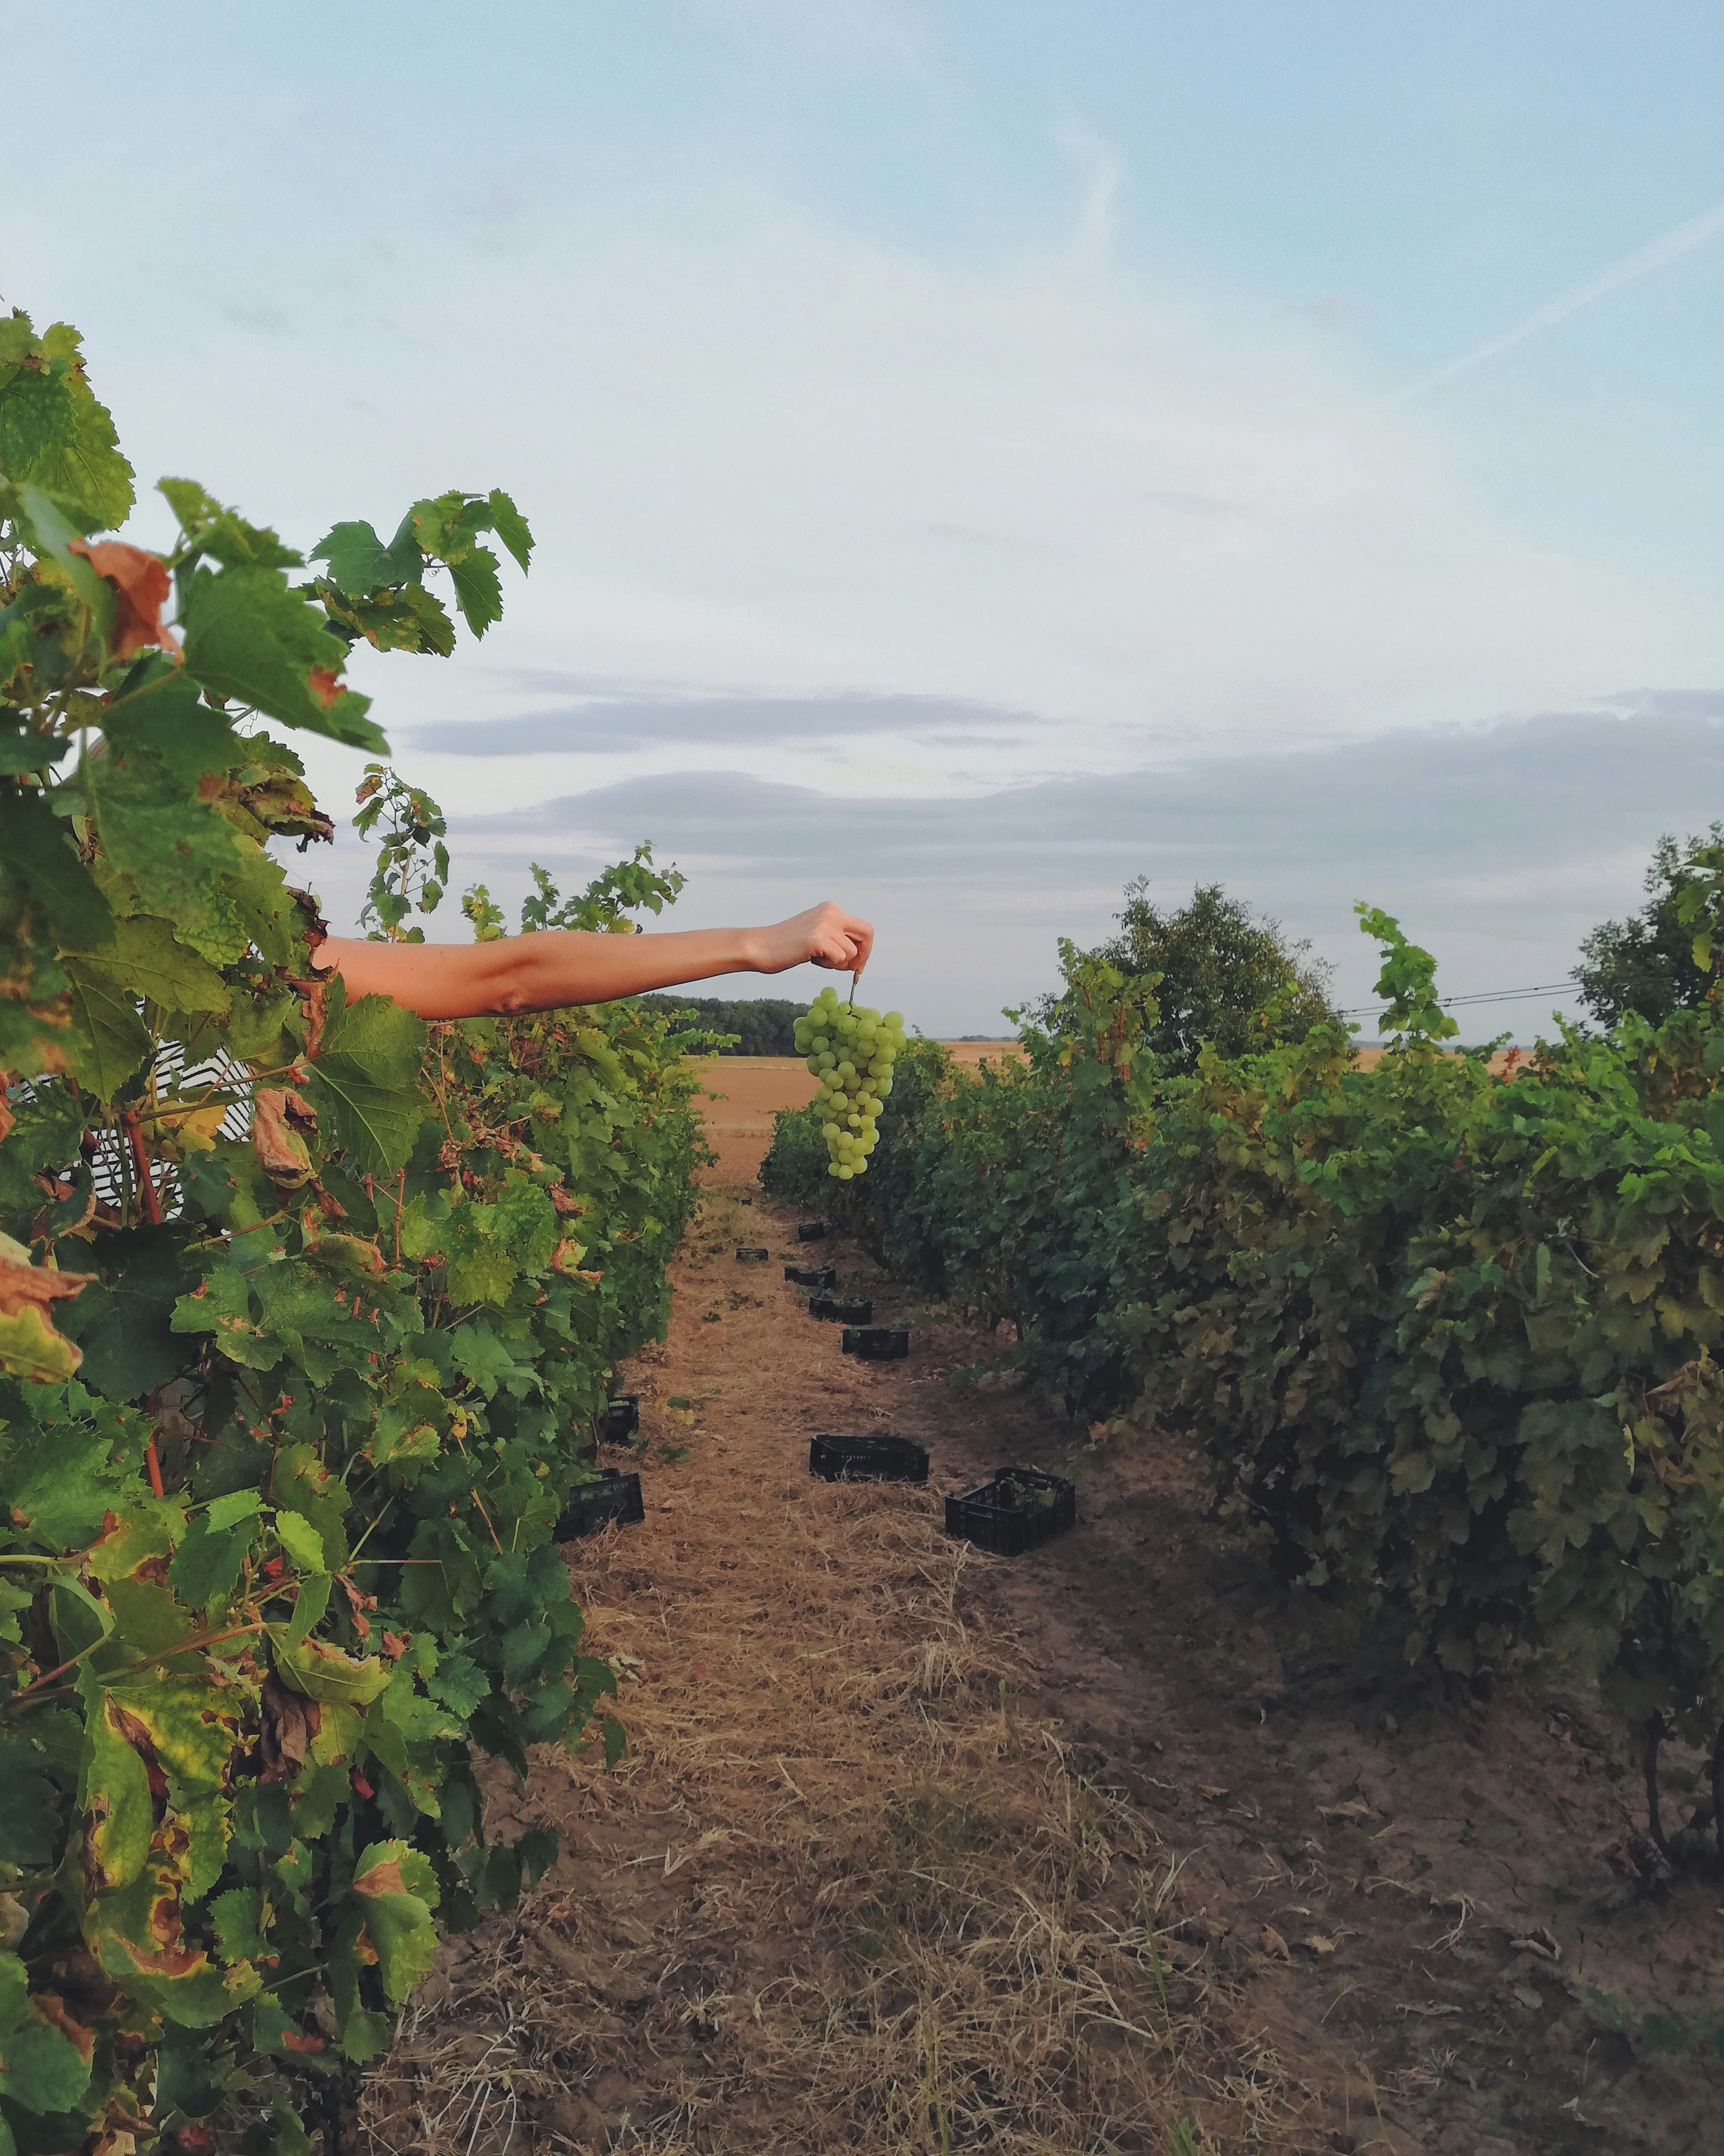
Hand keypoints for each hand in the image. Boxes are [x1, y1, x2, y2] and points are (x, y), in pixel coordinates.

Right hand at [749, 902, 873, 979]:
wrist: (760, 947)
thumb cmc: (787, 946)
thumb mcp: (817, 934)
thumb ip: (836, 939)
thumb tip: (860, 957)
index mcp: (831, 909)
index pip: (863, 928)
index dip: (865, 949)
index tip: (857, 964)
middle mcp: (831, 912)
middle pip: (867, 934)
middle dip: (863, 955)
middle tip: (853, 970)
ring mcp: (824, 924)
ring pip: (851, 952)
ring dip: (838, 963)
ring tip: (817, 959)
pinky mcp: (817, 939)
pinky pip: (839, 959)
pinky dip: (829, 965)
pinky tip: (811, 959)